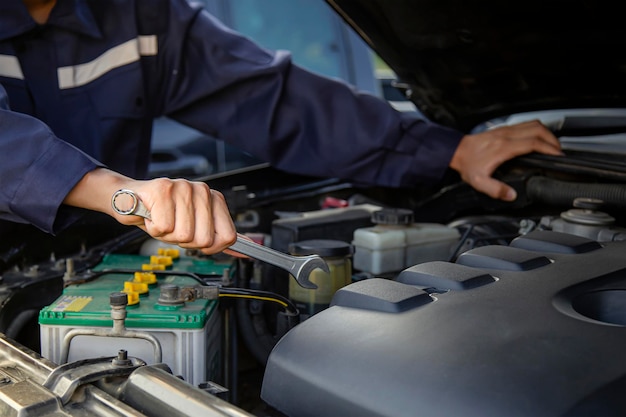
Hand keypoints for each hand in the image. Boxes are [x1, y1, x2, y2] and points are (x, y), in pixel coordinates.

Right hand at [64, 169, 236, 254]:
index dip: (210, 247)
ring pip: (183, 236)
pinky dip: (153, 228)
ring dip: (167, 236)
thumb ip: (220, 237)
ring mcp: (183, 188)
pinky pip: (163, 228)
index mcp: (215, 199)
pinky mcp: (163, 190)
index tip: (196, 239)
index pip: (228, 236)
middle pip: (204, 240)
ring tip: (162, 220)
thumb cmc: (162, 214)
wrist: (129, 199)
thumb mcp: (196, 227)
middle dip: (184, 242)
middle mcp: (202, 190)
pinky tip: (152, 216)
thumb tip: (247, 250)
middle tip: (173, 227)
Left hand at [449, 120, 562, 200]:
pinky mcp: (503, 129)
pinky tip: (538, 138)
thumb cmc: (467, 163)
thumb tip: (511, 195)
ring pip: (533, 124)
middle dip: (552, 139)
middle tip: (558, 150)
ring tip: (552, 144)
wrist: (456, 151)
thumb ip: (496, 190)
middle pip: (538, 130)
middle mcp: (506, 135)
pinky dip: (537, 129)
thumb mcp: (479, 181)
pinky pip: (525, 124)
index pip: (533, 143)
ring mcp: (505, 130)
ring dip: (546, 132)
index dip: (549, 148)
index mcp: (503, 147)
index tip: (558, 155)